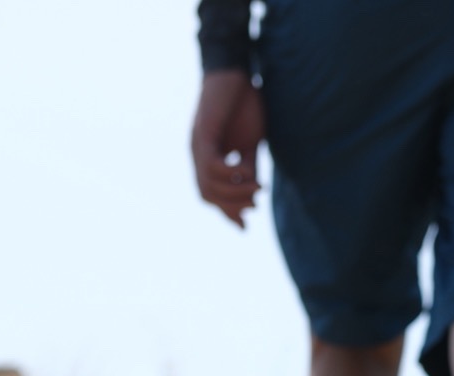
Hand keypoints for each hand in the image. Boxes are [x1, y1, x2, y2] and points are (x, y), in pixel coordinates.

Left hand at [191, 71, 265, 227]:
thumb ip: (248, 167)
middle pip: (208, 195)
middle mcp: (197, 155)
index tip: (245, 227)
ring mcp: (197, 145)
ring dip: (233, 193)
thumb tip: (253, 192)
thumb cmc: (244, 103)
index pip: (212, 194)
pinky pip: (212, 166)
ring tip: (256, 190)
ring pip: (209, 185)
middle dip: (231, 206)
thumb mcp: (250, 143)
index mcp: (207, 158)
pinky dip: (230, 175)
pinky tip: (247, 172)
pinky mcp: (203, 134)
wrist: (236, 70)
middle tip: (254, 205)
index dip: (226, 212)